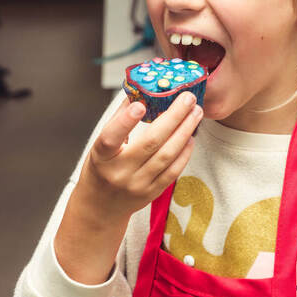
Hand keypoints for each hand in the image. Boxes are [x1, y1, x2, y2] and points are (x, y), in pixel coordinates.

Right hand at [76, 92, 202, 221]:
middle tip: (188, 98)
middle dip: (173, 117)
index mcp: (102, 156)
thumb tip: (140, 90)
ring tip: (195, 113)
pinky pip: (173, 171)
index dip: (125, 121)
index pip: (111, 138)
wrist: (100, 207)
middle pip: (150, 143)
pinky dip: (184, 152)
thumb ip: (120, 118)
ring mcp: (137, 185)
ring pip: (166, 156)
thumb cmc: (102, 167)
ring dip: (184, 132)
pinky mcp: (151, 193)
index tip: (140, 104)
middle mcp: (119, 172)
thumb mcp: (101, 145)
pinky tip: (191, 136)